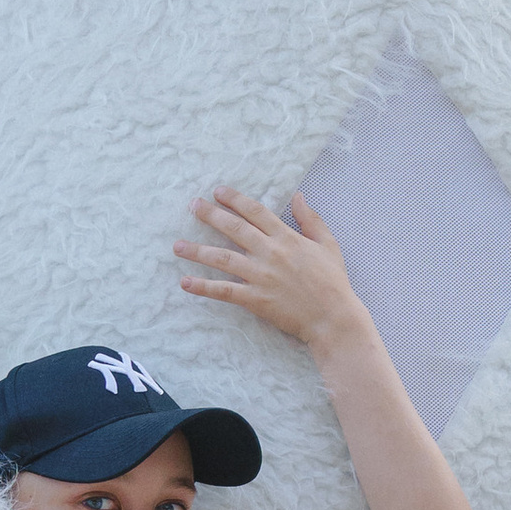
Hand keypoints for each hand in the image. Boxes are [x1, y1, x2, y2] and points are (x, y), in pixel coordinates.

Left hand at [176, 186, 365, 351]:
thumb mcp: (328, 244)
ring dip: (198, 251)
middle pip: (234, 228)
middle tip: (192, 205)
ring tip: (177, 245)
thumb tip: (298, 196)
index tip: (218, 191)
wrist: (333, 318)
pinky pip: (224, 291)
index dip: (234, 199)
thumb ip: (311, 219)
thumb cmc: (333, 282)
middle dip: (210, 215)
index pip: (255, 212)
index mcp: (286, 237)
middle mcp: (270, 252)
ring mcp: (260, 276)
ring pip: (223, 258)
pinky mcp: (255, 299)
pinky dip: (204, 287)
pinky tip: (185, 282)